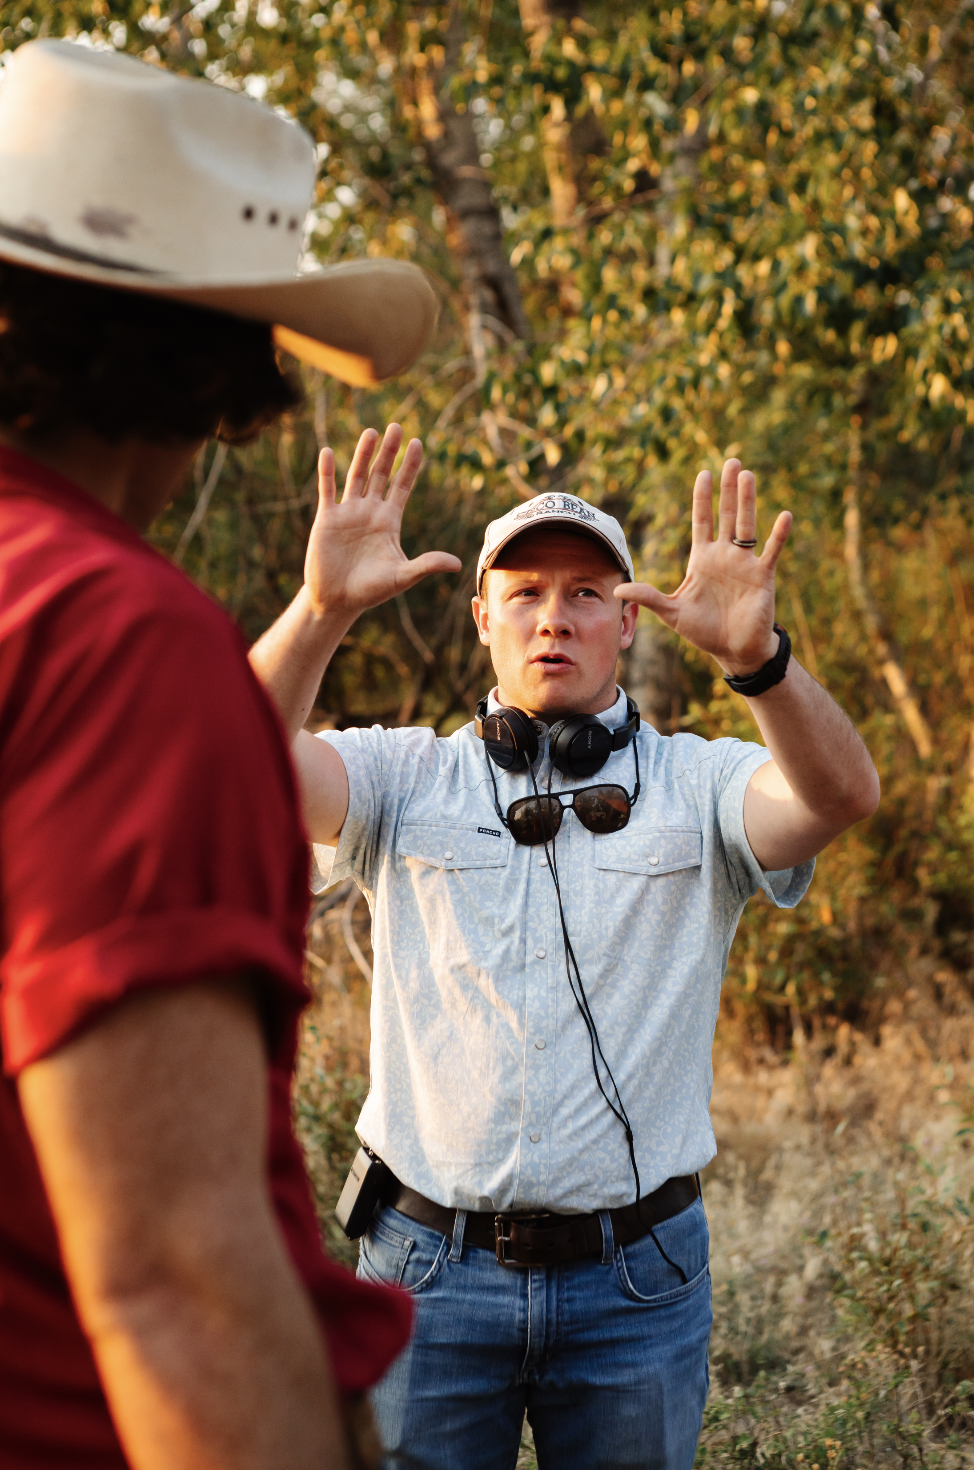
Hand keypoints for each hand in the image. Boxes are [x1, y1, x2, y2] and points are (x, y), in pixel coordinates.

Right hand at [304, 424, 460, 619]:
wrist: (337, 600)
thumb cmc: (370, 590)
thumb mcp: (401, 577)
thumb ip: (426, 565)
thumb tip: (457, 564)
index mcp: (389, 521)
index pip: (402, 486)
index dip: (410, 465)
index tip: (418, 442)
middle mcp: (370, 511)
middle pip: (381, 474)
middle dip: (389, 451)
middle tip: (396, 426)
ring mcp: (348, 513)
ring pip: (356, 476)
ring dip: (363, 455)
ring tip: (372, 432)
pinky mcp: (327, 519)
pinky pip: (327, 490)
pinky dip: (327, 471)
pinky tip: (329, 452)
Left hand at [614, 459, 791, 675]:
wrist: (733, 649)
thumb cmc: (703, 630)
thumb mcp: (671, 612)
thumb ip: (648, 597)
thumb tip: (617, 590)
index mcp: (703, 559)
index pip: (702, 521)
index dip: (703, 498)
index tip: (703, 473)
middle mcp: (725, 555)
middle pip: (726, 515)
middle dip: (727, 489)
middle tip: (731, 460)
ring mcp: (745, 564)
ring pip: (746, 525)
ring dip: (748, 501)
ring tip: (748, 475)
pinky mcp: (762, 576)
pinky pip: (771, 551)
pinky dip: (778, 535)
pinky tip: (785, 516)